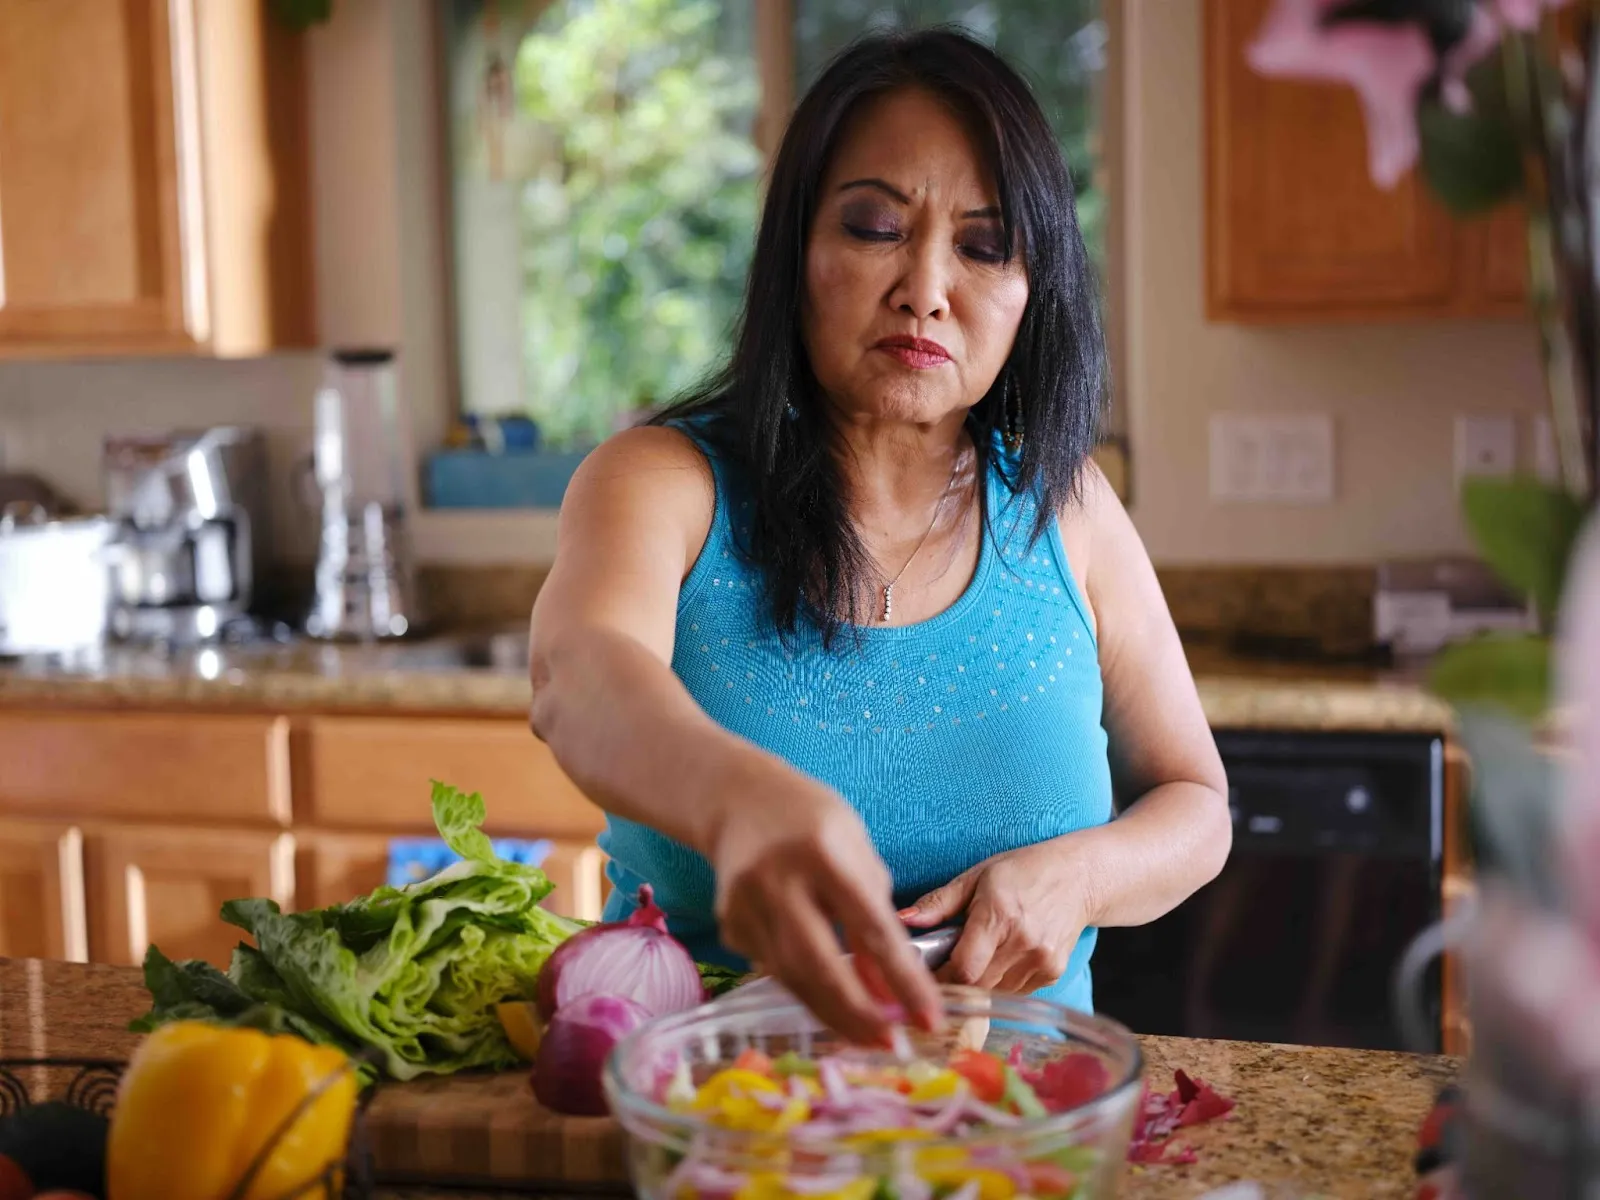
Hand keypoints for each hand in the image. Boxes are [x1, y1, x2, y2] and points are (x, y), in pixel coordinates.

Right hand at [711, 772, 942, 1044]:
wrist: (737, 799)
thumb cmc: (812, 821)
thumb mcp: (856, 852)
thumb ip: (876, 918)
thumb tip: (890, 993)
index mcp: (822, 853)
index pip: (871, 928)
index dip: (903, 980)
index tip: (929, 1019)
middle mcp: (777, 880)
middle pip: (819, 965)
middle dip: (859, 1014)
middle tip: (891, 1044)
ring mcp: (744, 905)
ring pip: (793, 978)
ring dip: (833, 1014)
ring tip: (868, 1037)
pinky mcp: (728, 925)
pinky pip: (773, 970)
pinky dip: (805, 990)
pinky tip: (828, 1002)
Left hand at [901, 839, 1092, 994]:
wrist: (1079, 877)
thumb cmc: (1023, 871)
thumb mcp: (977, 876)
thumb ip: (939, 902)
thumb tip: (903, 919)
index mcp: (999, 914)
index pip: (964, 968)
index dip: (941, 977)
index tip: (926, 972)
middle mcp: (1023, 942)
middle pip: (977, 986)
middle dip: (954, 982)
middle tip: (943, 968)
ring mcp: (1041, 961)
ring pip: (994, 993)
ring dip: (977, 984)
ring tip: (974, 958)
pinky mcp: (1053, 974)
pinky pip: (1015, 992)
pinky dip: (1000, 984)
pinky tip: (1000, 959)